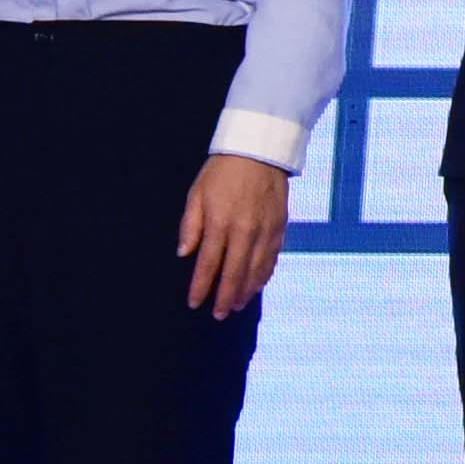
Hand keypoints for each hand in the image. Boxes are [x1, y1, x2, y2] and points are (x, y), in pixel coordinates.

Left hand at [175, 154, 284, 321]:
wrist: (261, 150)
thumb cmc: (223, 171)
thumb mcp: (197, 194)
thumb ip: (190, 225)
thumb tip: (184, 253)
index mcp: (220, 222)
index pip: (209, 263)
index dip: (201, 286)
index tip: (194, 302)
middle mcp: (245, 230)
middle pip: (235, 272)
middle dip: (225, 296)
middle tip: (218, 314)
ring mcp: (266, 230)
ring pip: (256, 269)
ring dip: (246, 290)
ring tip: (237, 305)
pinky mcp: (280, 227)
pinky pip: (272, 257)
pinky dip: (264, 274)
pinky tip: (257, 284)